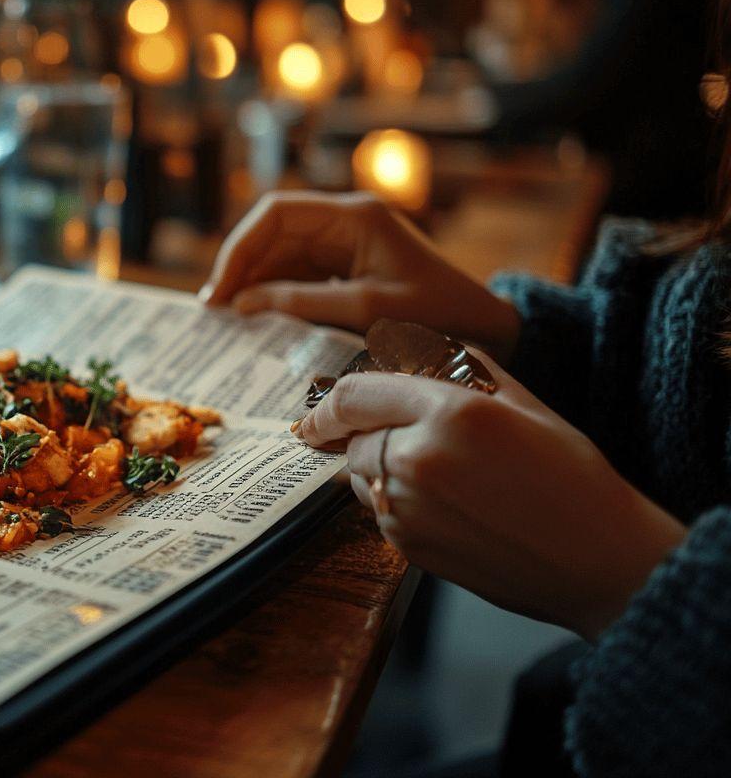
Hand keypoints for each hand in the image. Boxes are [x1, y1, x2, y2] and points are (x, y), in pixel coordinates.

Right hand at [200, 191, 520, 360]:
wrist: (488, 330)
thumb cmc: (438, 316)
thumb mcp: (367, 310)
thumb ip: (302, 302)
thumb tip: (244, 304)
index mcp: (355, 216)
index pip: (277, 213)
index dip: (241, 247)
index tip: (221, 289)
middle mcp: (346, 222)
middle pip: (273, 232)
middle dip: (241, 267)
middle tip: (215, 309)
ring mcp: (347, 244)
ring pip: (281, 254)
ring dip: (254, 282)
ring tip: (229, 319)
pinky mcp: (348, 268)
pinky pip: (298, 274)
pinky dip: (274, 294)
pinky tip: (258, 319)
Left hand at [296, 354, 686, 640]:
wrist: (599, 560)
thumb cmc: (570, 476)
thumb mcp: (521, 402)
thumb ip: (457, 368)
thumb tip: (409, 351)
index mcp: (448, 413)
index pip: (355, 396)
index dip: (327, 405)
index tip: (312, 415)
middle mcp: (417, 460)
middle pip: (356, 438)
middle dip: (373, 434)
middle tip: (417, 438)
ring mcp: (408, 509)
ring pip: (362, 477)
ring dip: (382, 468)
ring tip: (447, 475)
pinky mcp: (409, 549)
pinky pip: (380, 512)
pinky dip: (397, 502)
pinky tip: (451, 505)